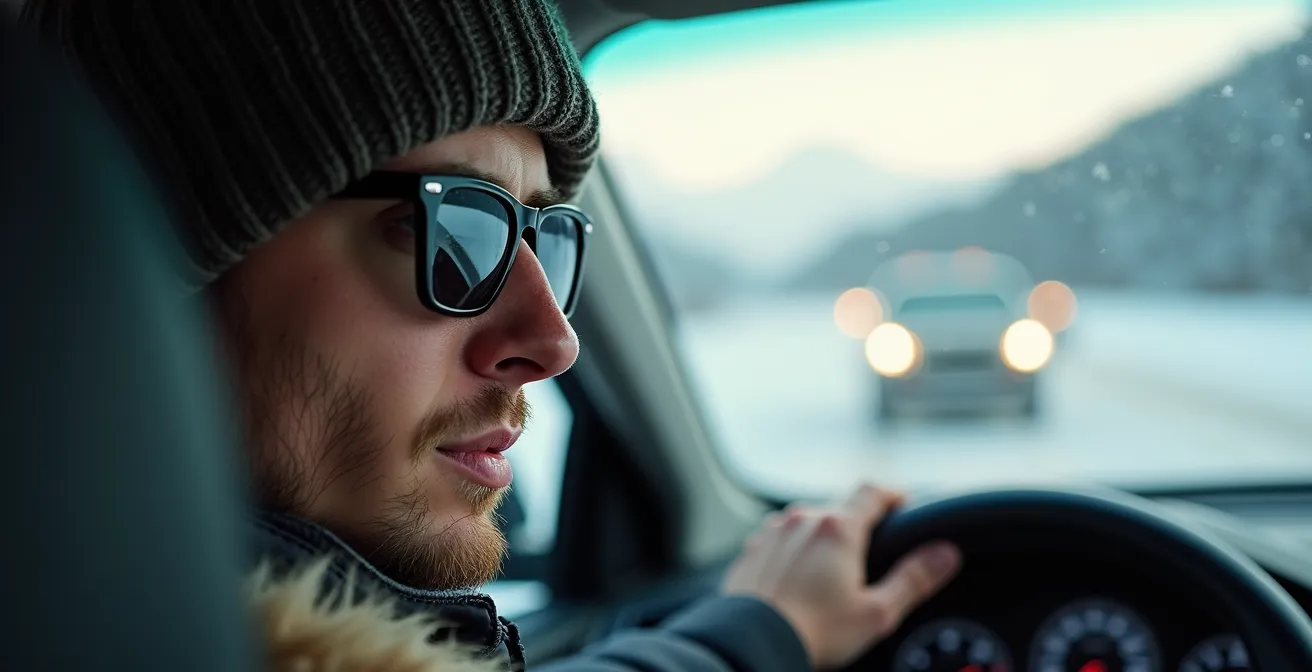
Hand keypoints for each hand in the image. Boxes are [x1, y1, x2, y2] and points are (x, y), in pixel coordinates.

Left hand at [721, 484, 960, 669]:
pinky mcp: (751, 551)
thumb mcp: (877, 612)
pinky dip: (793, 552)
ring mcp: (772, 534)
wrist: (752, 644)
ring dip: (821, 537)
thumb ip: (914, 579)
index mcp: (838, 529)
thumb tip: (944, 555)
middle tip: (869, 554)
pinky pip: (779, 541)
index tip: (902, 503)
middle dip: (857, 525)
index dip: (892, 494)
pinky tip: (797, 581)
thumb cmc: (814, 632)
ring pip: (806, 523)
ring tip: (831, 572)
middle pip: (839, 508)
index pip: (872, 492)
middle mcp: (802, 521)